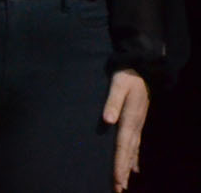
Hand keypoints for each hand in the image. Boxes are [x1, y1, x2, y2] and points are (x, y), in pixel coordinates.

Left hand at [103, 70, 148, 191]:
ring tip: (123, 185)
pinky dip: (133, 158)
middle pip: (127, 155)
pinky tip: (134, 169)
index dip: (119, 165)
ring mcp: (137, 126)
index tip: (117, 180)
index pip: (122, 147)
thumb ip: (112, 102)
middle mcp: (135, 127)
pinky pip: (135, 146)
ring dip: (126, 169)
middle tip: (118, 190)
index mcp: (129, 120)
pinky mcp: (136, 123)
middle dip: (122, 173)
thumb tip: (108, 120)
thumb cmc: (127, 76)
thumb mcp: (118, 85)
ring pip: (131, 153)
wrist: (142, 69)